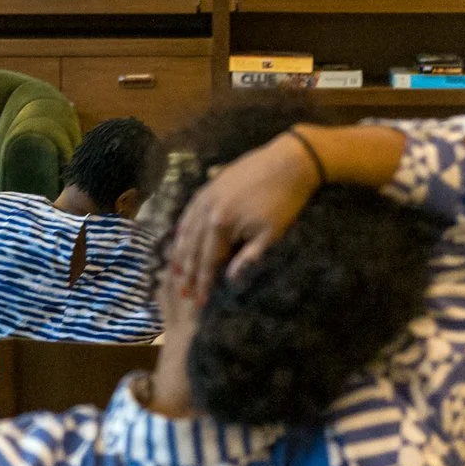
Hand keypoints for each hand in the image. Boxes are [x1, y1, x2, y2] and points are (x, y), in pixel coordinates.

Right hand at [158, 132, 321, 304]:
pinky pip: (188, 212)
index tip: (199, 302)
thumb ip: (247, 258)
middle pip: (193, 248)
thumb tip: (229, 279)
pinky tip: (180, 237)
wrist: (288, 162)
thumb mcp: (270, 235)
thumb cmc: (284, 201)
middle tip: (184, 294)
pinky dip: (182, 229)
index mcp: (221, 225)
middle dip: (188, 273)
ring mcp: (204, 197)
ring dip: (180, 253)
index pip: (208, 261)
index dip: (204, 283)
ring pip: (186, 231)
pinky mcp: (208, 186)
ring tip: (175, 271)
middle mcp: (206, 211)